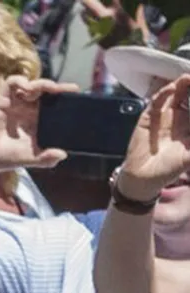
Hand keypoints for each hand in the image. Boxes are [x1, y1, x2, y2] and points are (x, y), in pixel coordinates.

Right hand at [0, 76, 76, 173]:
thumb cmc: (6, 157)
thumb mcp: (29, 158)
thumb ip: (45, 159)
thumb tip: (62, 155)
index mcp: (39, 120)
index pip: (55, 105)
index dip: (65, 98)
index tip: (77, 96)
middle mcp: (29, 109)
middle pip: (46, 92)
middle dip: (58, 88)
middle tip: (67, 90)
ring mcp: (15, 102)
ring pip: (32, 85)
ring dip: (42, 84)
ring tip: (47, 88)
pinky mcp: (1, 98)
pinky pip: (13, 83)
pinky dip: (21, 81)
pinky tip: (26, 87)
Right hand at [118, 74, 189, 201]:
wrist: (143, 178)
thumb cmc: (170, 169)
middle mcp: (180, 116)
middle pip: (189, 94)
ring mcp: (163, 115)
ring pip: (175, 93)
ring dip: (182, 84)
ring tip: (188, 77)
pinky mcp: (148, 117)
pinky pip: (156, 101)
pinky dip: (164, 92)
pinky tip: (172, 87)